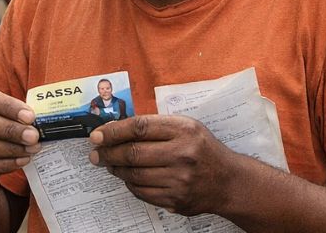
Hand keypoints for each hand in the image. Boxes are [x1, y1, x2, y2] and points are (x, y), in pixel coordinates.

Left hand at [90, 115, 235, 216]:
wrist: (229, 181)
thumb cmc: (203, 150)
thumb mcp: (187, 127)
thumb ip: (156, 126)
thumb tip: (116, 129)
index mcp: (184, 130)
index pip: (139, 127)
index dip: (113, 131)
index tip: (97, 135)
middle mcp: (183, 154)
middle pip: (133, 153)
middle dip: (108, 153)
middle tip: (96, 153)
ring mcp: (180, 179)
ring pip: (134, 175)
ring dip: (116, 169)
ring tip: (109, 164)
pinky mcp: (176, 199)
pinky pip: (142, 192)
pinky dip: (130, 184)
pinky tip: (127, 177)